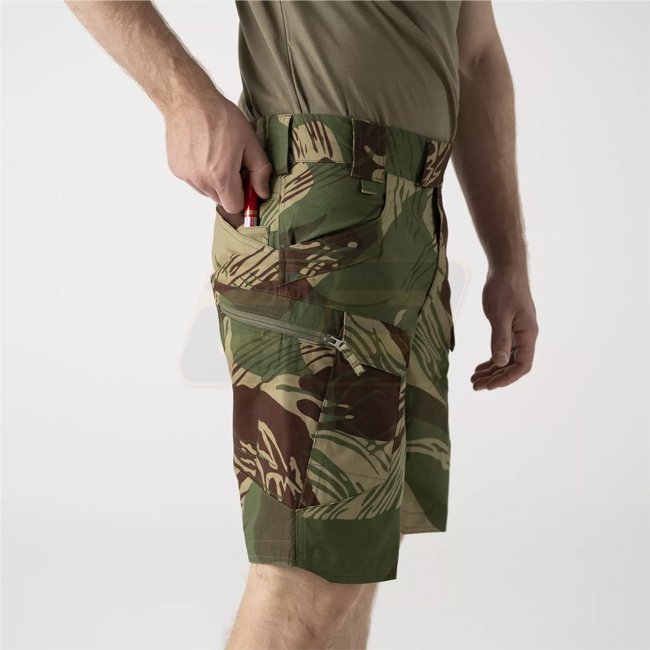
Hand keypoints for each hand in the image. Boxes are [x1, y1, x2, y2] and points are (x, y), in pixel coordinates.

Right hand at [163, 94, 270, 211]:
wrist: (188, 100)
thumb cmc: (220, 117)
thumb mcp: (250, 142)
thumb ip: (260, 171)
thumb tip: (262, 193)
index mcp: (221, 176)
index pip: (234, 207)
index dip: (243, 199)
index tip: (246, 186)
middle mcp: (201, 180)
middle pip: (220, 200)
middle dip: (229, 189)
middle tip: (233, 165)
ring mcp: (186, 176)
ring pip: (206, 192)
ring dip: (214, 182)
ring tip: (216, 156)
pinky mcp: (176, 169)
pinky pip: (193, 181)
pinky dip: (200, 173)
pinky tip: (202, 153)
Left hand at [471, 265, 537, 389]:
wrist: (506, 268)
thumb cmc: (504, 288)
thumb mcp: (500, 315)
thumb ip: (500, 339)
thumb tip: (499, 363)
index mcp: (528, 335)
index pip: (522, 366)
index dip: (506, 379)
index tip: (488, 386)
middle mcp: (525, 337)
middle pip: (513, 366)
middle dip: (495, 378)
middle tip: (475, 385)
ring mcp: (518, 332)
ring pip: (507, 359)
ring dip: (492, 371)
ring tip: (474, 379)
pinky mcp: (510, 327)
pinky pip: (503, 349)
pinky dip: (492, 359)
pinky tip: (481, 366)